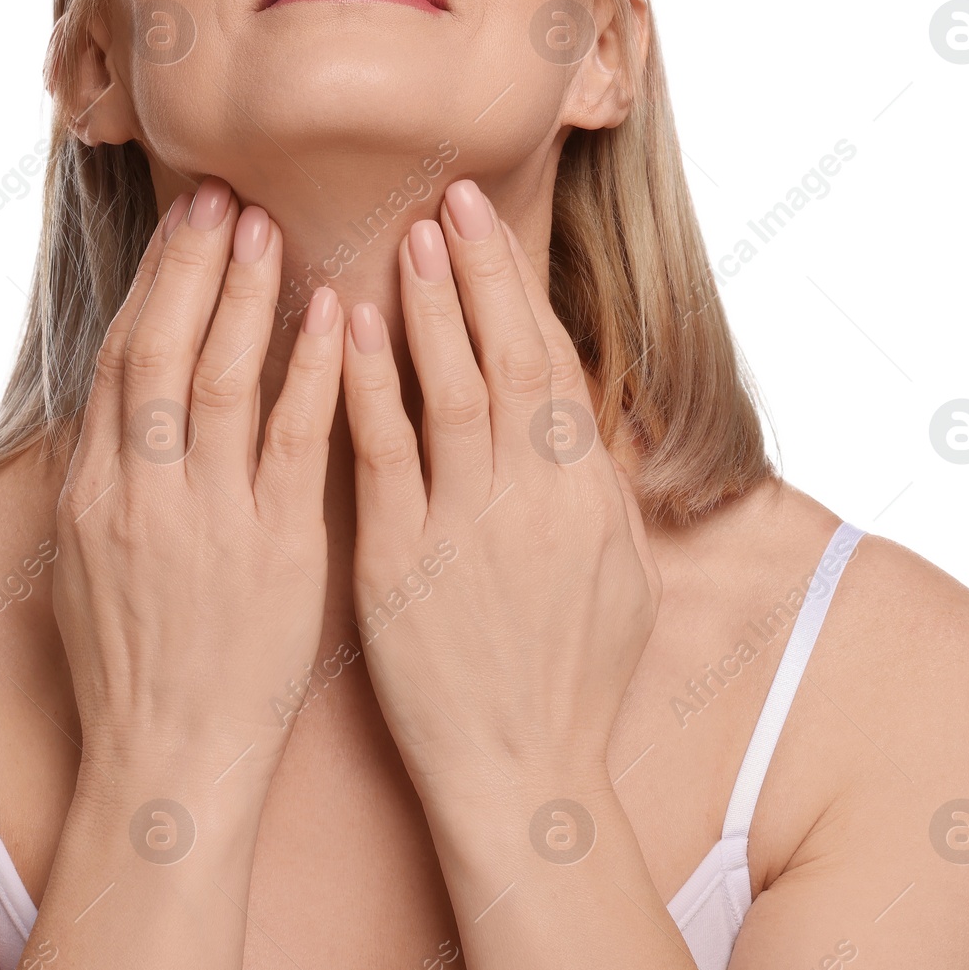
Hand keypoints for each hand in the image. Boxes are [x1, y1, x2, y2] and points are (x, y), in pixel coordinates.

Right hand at [53, 176, 343, 822]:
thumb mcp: (89, 565)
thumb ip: (105, 478)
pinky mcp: (274, 551)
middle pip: (156, 349)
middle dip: (189, 264)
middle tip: (219, 193)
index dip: (151, 284)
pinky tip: (333, 315)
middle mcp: (138, 494)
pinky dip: (310, 372)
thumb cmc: (135, 665)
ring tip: (266, 224)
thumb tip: (117, 404)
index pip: (117, 359)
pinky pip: (293, 443)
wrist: (168, 762)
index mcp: (92, 493)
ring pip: (216, 380)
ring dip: (242, 295)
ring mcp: (204, 521)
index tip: (181, 224)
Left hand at [340, 178, 660, 817]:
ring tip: (408, 235)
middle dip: (480, 269)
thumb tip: (579, 415)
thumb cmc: (573, 680)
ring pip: (448, 387)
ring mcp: (467, 524)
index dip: (519, 288)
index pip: (550, 362)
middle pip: (506, 353)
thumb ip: (599, 486)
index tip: (489, 228)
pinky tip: (346, 329)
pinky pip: (382, 454)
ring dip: (428, 304)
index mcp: (586, 491)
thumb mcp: (622, 576)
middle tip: (451, 195)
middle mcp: (534, 494)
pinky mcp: (401, 559)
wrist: (520, 773)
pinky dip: (367, 384)